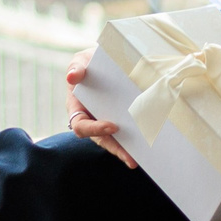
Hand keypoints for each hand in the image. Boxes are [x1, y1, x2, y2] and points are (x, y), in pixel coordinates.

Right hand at [65, 48, 136, 169]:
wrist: (106, 61)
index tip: (112, 126)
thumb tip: (72, 77)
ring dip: (126, 150)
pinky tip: (149, 146)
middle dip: (115, 148)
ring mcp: (106, 122)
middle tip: (130, 158)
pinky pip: (126, 134)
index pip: (81, 126)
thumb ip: (76, 68)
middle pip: (101, 139)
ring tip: (140, 158)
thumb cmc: (90, 64)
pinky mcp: (120, 121)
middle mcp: (91, 120)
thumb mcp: (81, 62)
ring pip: (114, 141)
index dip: (95, 129)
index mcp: (77, 109)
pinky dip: (135, 141)